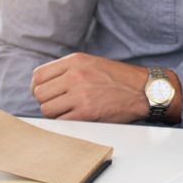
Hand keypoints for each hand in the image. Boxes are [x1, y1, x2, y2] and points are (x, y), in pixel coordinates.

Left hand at [31, 53, 148, 122]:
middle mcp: (75, 76)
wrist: (144, 90)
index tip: (48, 93)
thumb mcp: (93, 63)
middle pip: (39, 93)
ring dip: (55, 113)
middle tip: (61, 103)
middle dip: (47, 100)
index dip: (39, 87)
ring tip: (71, 110)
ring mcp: (80, 95)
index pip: (38, 75)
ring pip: (46, 109)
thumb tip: (43, 84)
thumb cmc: (119, 79)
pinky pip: (60, 121)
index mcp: (76, 61)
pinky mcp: (86, 113)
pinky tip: (78, 117)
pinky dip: (65, 122)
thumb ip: (68, 70)